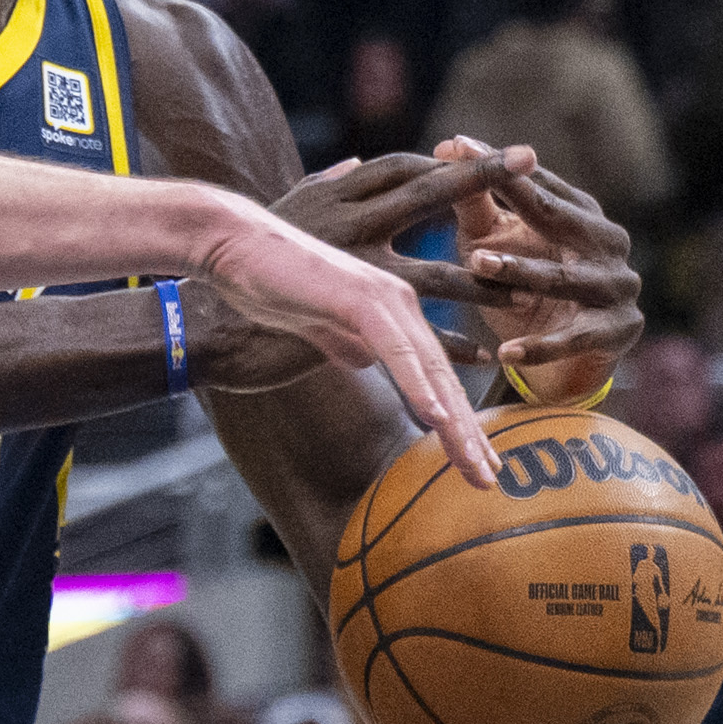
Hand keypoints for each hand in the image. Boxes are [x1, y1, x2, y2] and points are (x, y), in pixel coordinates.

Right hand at [197, 204, 497, 487]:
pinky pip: (397, 351)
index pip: (433, 376)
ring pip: (430, 369)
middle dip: (468, 432)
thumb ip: (346, 341)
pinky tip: (436, 418)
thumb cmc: (269, 282)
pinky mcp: (361, 299)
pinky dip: (418, 385)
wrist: (234, 246)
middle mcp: (400, 304)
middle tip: (488, 477)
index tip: (473, 462)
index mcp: (392, 311)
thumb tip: (366, 361)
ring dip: (455, 421)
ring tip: (474, 463)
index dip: (456, 421)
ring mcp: (384, 299)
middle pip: (443, 378)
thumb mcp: (317, 325)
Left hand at [430, 136, 641, 400]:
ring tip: (475, 263)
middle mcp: (607, 241)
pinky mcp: (619, 330)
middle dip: (512, 201)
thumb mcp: (498, 245)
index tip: (452, 144)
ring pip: (562, 279)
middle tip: (465, 187)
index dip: (495, 164)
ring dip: (519, 271)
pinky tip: (505, 352)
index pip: (537, 183)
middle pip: (556, 218)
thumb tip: (448, 151)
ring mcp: (618, 286)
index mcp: (581, 212)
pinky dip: (539, 346)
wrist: (567, 360)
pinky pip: (574, 339)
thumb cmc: (526, 289)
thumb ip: (478, 206)